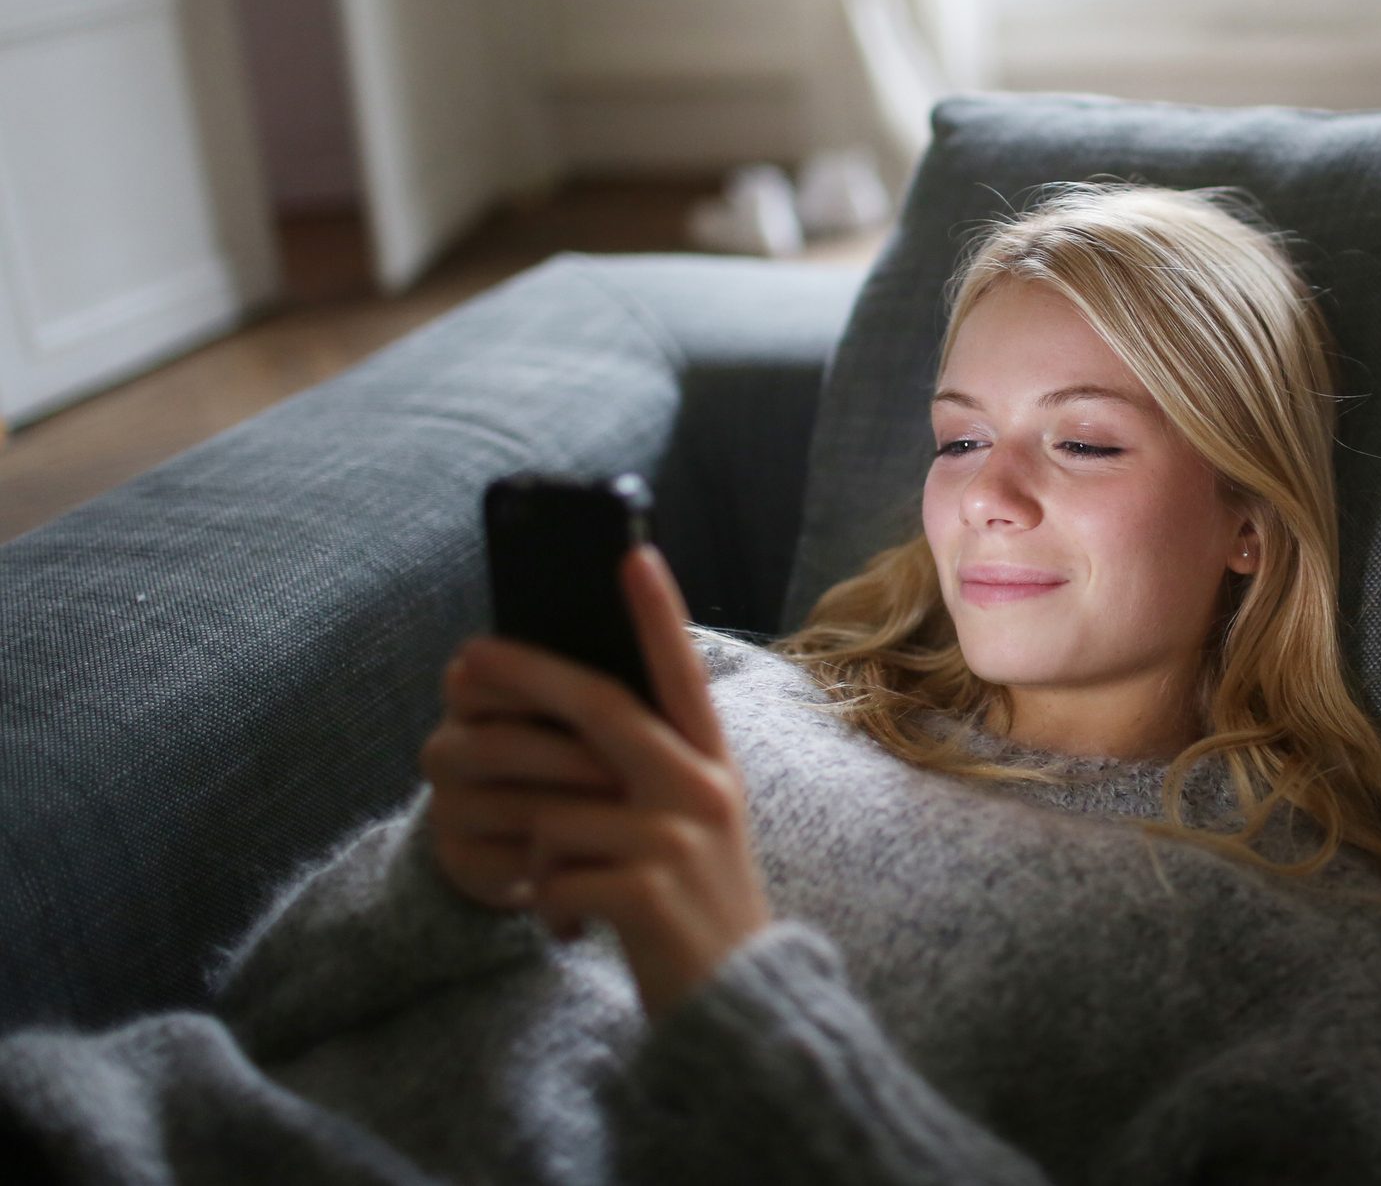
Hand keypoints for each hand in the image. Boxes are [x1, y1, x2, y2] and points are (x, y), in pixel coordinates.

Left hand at [420, 545, 772, 1020]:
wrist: (735, 1000)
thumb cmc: (693, 900)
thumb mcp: (687, 821)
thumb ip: (648, 769)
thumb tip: (567, 709)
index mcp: (710, 763)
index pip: (680, 673)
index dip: (658, 614)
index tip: (633, 556)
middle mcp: (700, 788)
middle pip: (599, 709)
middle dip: (528, 677)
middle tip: (469, 657)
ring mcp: (675, 838)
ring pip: (557, 808)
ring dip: (539, 850)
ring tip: (566, 882)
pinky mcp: (645, 891)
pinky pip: (552, 875)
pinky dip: (548, 902)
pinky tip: (575, 923)